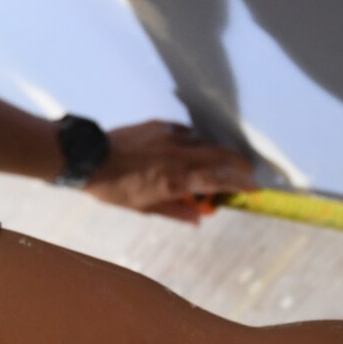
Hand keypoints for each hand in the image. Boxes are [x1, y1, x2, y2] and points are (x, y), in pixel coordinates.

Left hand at [85, 121, 257, 221]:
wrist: (88, 158)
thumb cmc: (115, 189)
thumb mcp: (145, 208)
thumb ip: (176, 212)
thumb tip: (199, 218)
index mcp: (176, 180)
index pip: (218, 180)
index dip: (240, 184)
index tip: (254, 188)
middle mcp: (178, 156)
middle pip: (220, 155)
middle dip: (238, 162)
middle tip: (246, 169)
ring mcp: (169, 137)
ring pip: (204, 142)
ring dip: (214, 152)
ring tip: (215, 162)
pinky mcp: (159, 125)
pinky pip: (185, 132)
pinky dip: (191, 141)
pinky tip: (186, 148)